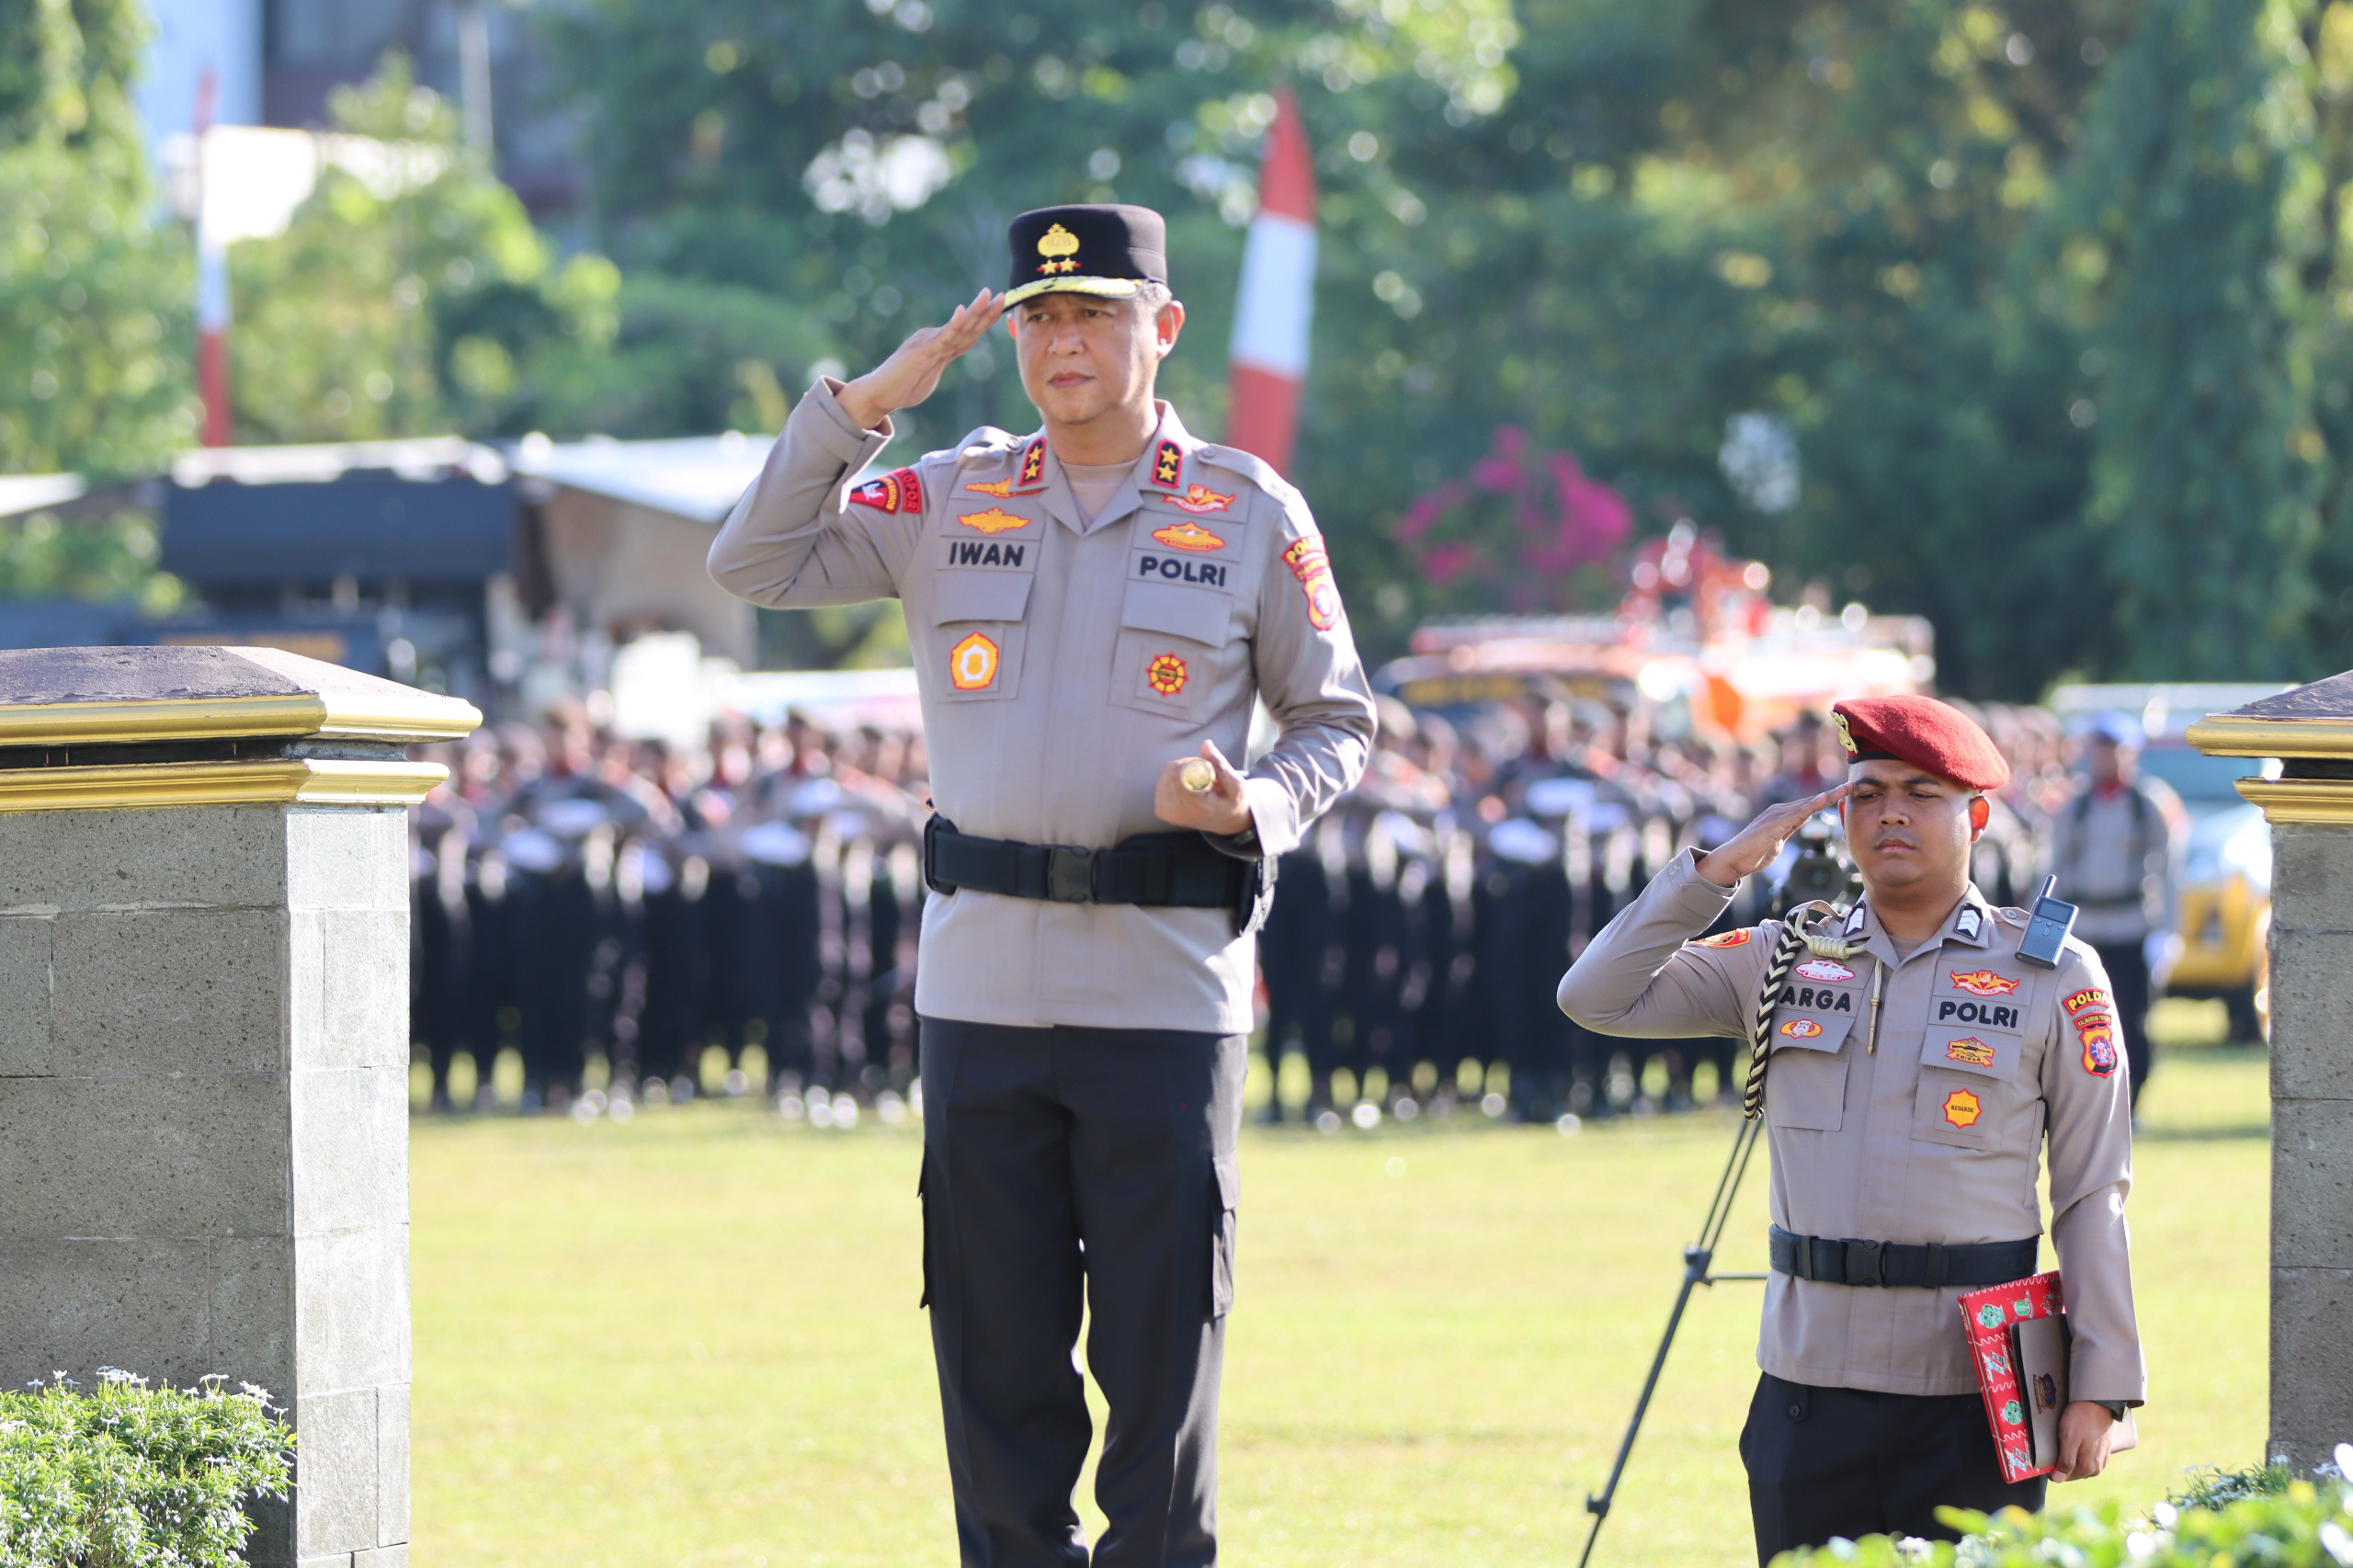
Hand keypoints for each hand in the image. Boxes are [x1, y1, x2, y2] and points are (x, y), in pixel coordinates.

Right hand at [836, 287, 1005, 429]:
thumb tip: (953, 352)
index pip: (967, 332)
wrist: (878, 393)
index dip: (985, 319)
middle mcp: (934, 339)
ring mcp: (928, 343)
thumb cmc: (902, 386)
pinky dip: (953, 325)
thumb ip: (942, 360)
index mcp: (938, 344)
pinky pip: (941, 338)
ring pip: (957, 327)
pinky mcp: (921, 351)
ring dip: (974, 311)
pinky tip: (962, 312)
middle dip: (986, 311)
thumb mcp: (929, 372)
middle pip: (966, 325)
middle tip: (1003, 295)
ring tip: (987, 294)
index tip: (1000, 306)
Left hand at [1154, 741, 1252, 836]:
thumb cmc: (1232, 802)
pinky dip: (1175, 778)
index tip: (1209, 772)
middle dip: (1189, 764)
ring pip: (1166, 773)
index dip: (1194, 764)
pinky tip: (1188, 787)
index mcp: (1196, 808)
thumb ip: (1220, 765)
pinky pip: (1162, 780)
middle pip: (1172, 770)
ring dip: (1183, 770)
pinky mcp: (1161, 811)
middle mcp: (1178, 813)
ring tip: (1199, 781)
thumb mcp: (1236, 784)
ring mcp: (1167, 813)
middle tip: (1206, 775)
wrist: (1225, 821)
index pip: (1180, 773)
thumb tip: (1205, 744)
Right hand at [1694, 784, 1852, 887]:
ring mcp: (1777, 815)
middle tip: (1852, 785)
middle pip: (1812, 801)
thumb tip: (1801, 822)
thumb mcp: (1778, 842)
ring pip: (1808, 803)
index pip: (1809, 806)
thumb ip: (1789, 830)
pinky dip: (1813, 805)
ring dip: (1828, 796)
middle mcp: (1779, 811)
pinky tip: (1825, 799)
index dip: (1827, 799)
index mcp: (1781, 816)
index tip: (1844, 793)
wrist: (1733, 860)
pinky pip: (1798, 813)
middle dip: (1833, 793)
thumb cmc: (1752, 854)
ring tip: (1846, 788)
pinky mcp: (1775, 823)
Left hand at [2049, 1400, 2116, 1481]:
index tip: (2047, 1454)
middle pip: (2071, 1472)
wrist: (2100, 1404)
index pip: (2063, 1477)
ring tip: (2064, 1442)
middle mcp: (2096, 1469)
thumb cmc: (2081, 1419)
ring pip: (2079, 1465)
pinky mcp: (2103, 1452)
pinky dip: (2078, 1453)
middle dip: (2061, 1462)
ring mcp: (2101, 1461)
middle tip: (2055, 1445)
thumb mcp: (2069, 1438)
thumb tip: (2057, 1480)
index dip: (2052, 1467)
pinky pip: (2086, 1458)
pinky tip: (2076, 1442)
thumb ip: (2065, 1461)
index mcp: (2087, 1468)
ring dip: (2070, 1457)